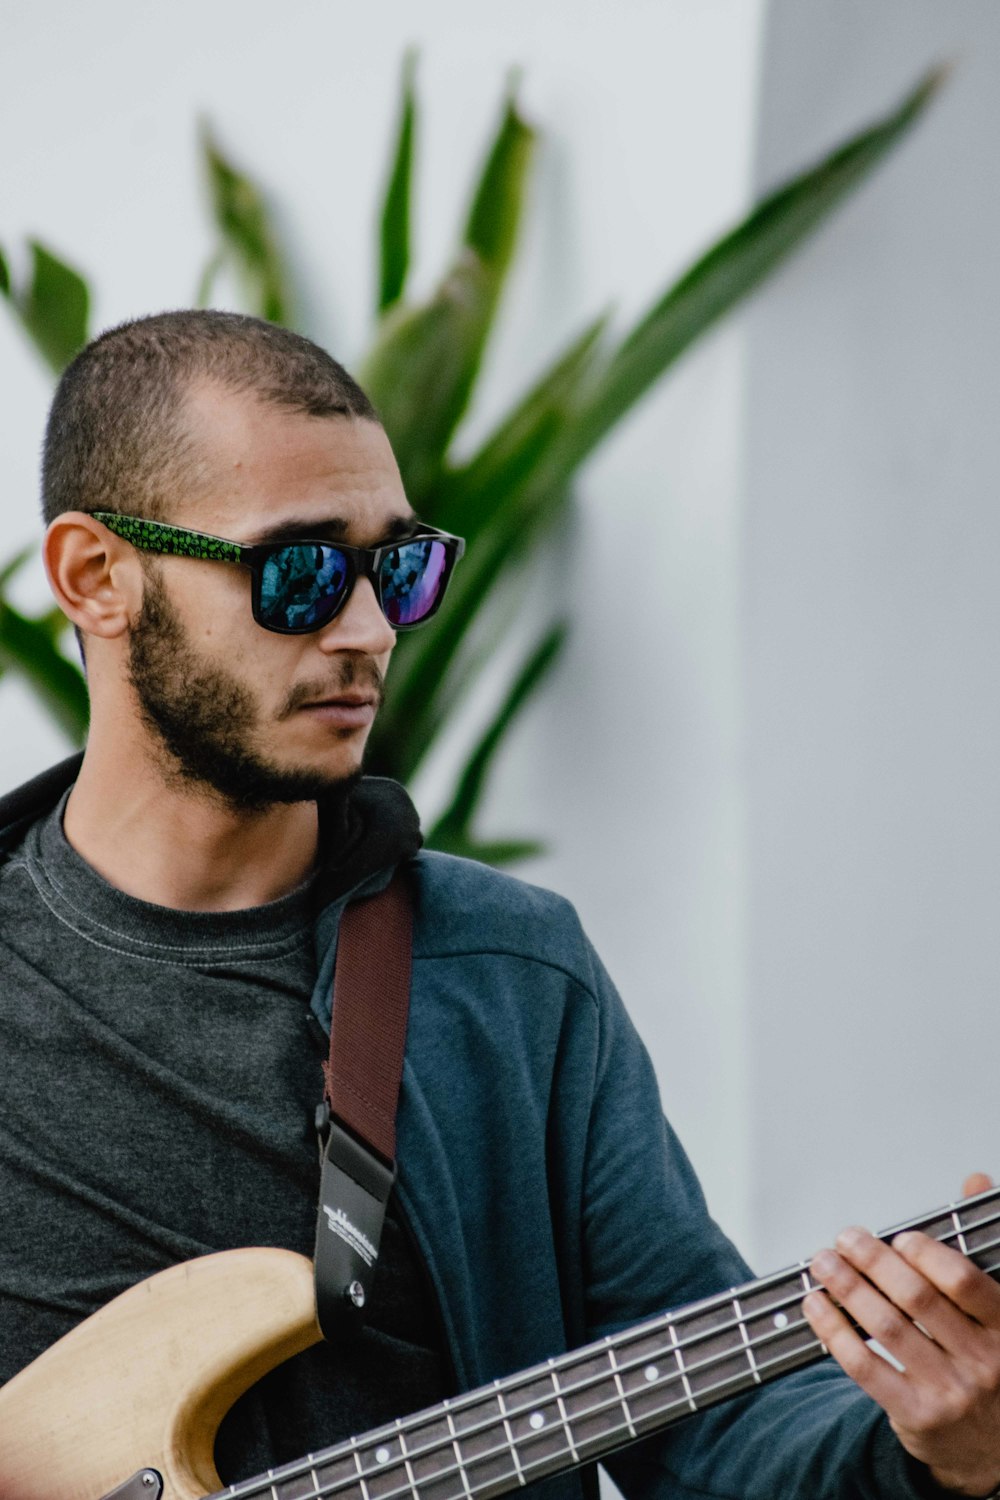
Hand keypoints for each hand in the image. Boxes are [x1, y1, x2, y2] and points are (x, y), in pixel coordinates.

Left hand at [803, 1173, 999, 1497]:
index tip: (900, 1237)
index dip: (927, 1254)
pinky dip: (835, 1332)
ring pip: (887, 1328)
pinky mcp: (917, 1416)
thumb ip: (982, 1248)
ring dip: (847, 1289)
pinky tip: (818, 1307)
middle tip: (845, 1238)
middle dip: (873, 1262)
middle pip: (916, 1300)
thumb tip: (973, 1181)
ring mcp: (949, 1393)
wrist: (997, 1452)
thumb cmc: (994, 1368)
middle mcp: (983, 1362)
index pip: (964, 1283)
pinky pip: (866, 1367)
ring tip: (823, 1263)